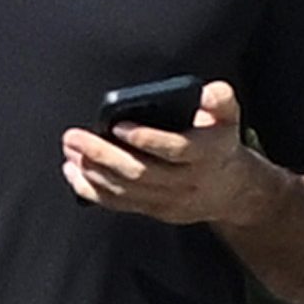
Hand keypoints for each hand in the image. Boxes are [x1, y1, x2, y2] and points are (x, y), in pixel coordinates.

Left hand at [60, 81, 267, 227]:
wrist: (232, 192)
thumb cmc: (220, 144)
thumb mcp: (229, 117)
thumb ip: (221, 99)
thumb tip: (207, 92)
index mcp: (205, 155)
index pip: (174, 149)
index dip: (145, 139)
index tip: (117, 124)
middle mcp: (186, 182)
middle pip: (140, 172)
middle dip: (103, 155)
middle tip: (75, 138)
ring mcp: (169, 200)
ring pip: (126, 191)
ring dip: (93, 172)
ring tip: (71, 152)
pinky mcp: (155, 210)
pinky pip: (120, 204)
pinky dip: (94, 191)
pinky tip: (74, 174)